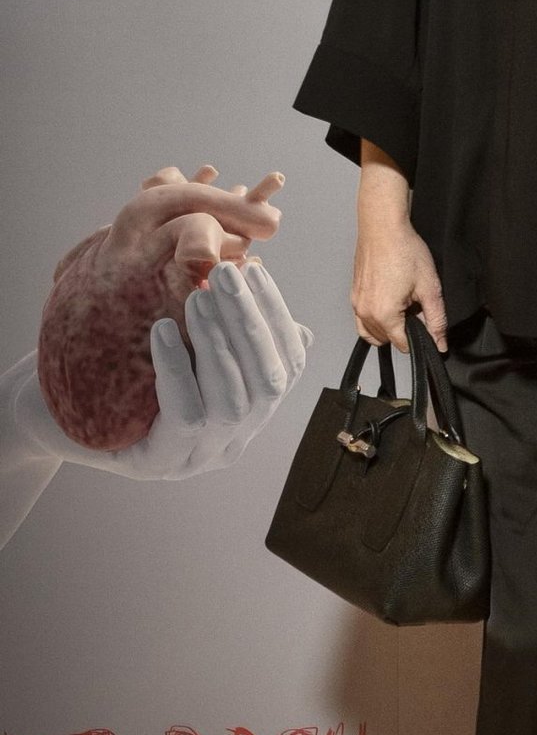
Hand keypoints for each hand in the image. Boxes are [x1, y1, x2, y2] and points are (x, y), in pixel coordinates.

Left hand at [18, 261, 311, 480]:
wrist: (51, 411)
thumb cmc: (120, 367)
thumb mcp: (178, 339)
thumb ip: (217, 319)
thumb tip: (257, 273)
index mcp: (249, 410)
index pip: (287, 366)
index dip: (278, 318)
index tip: (256, 270)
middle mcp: (233, 439)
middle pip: (267, 384)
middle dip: (251, 323)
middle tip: (227, 274)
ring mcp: (198, 458)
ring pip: (231, 402)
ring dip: (218, 342)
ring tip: (198, 297)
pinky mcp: (159, 464)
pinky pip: (185, 416)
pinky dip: (179, 368)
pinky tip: (162, 330)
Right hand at [351, 214, 446, 351]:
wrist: (383, 228)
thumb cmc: (404, 250)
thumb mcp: (430, 288)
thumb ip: (437, 320)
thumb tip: (439, 343)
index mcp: (384, 315)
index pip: (403, 345)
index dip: (419, 337)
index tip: (425, 322)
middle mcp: (365, 312)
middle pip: (387, 340)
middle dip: (404, 330)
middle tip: (415, 306)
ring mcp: (356, 304)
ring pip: (372, 333)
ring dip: (388, 327)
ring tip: (402, 304)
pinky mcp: (353, 295)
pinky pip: (362, 320)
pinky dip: (375, 320)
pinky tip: (388, 302)